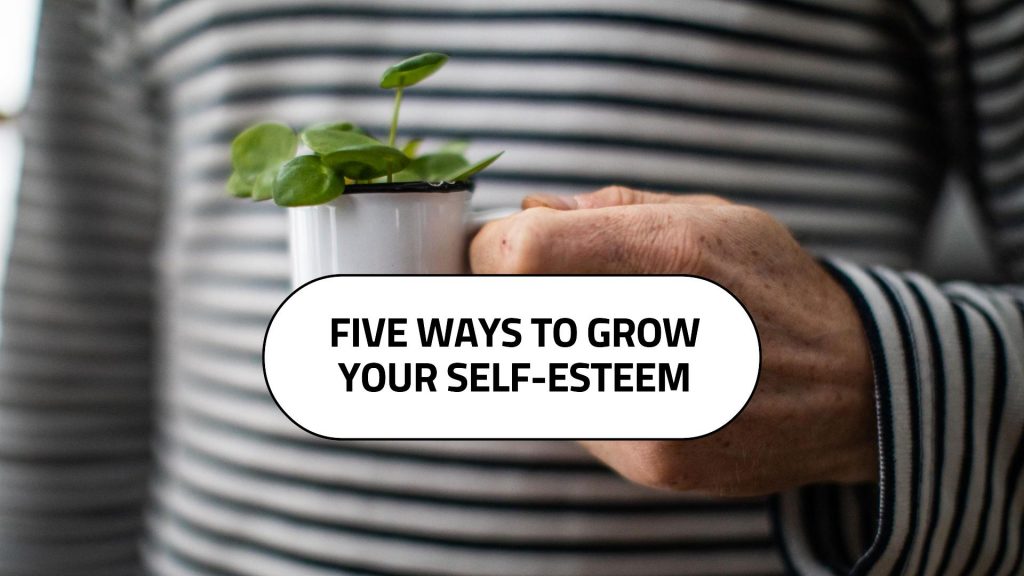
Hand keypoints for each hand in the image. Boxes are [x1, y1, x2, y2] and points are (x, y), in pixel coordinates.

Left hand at [470, 187, 877, 495]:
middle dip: (506, 296)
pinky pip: (568, 419)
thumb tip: (526, 211)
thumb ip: (611, 208)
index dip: (490, 247)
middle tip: (533, 286)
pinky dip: (573, 390)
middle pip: (513, 316)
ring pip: (529, 374)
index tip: (498, 247)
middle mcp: (665, 336)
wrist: (852, 389)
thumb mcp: (712, 215)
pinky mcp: (653, 463)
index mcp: (676, 255)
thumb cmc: (774, 287)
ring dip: (537, 346)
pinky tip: (623, 374)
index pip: (522, 253)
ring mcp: (656, 412)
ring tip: (595, 329)